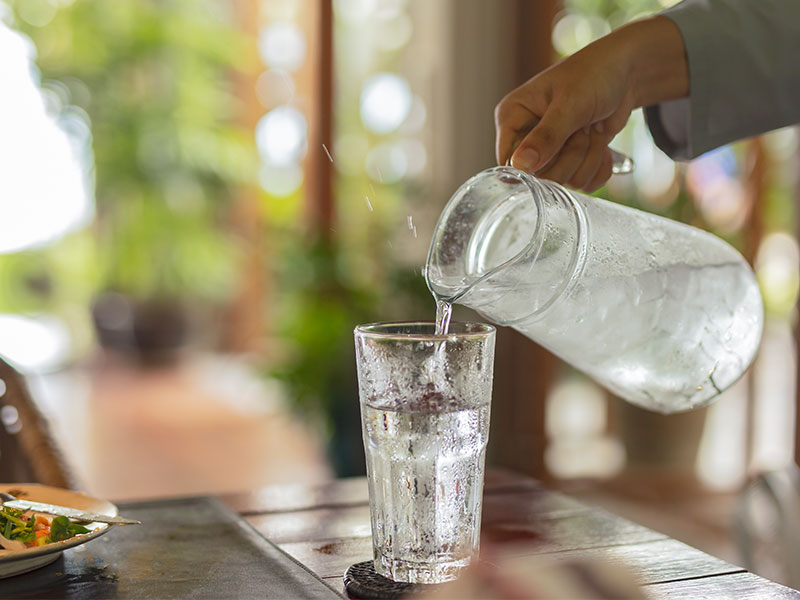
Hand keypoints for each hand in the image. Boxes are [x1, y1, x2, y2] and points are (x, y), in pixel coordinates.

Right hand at [494, 16, 688, 191]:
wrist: (625, 73)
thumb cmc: (592, 75)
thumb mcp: (570, 103)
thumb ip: (546, 136)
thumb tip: (520, 165)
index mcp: (512, 117)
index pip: (509, 160)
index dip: (534, 164)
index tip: (558, 147)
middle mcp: (525, 138)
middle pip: (540, 176)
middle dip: (570, 155)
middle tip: (582, 128)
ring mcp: (549, 153)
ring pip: (565, 181)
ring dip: (588, 157)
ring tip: (591, 128)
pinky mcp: (570, 162)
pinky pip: (582, 184)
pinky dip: (599, 165)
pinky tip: (601, 141)